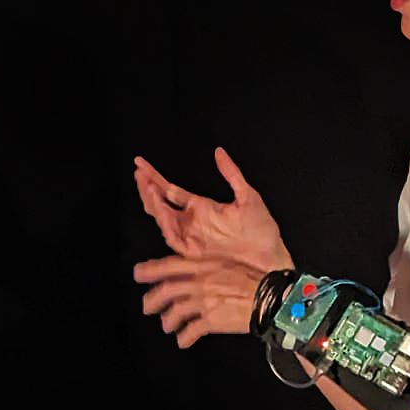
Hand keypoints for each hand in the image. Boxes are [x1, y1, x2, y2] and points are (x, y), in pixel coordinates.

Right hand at [133, 148, 291, 272]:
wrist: (270, 258)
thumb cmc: (262, 232)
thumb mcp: (248, 196)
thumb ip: (232, 173)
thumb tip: (219, 151)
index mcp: (201, 207)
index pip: (171, 190)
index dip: (155, 177)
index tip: (140, 163)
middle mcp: (191, 222)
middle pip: (160, 203)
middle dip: (147, 187)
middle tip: (139, 171)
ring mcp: (190, 236)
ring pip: (162, 218)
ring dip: (153, 202)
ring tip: (148, 186)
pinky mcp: (192, 251)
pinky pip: (172, 236)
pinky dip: (164, 223)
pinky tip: (161, 208)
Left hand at [134, 254, 267, 347]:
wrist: (271, 298)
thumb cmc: (255, 280)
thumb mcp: (228, 264)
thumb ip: (208, 268)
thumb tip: (194, 273)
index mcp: (204, 266)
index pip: (169, 266)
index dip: (150, 270)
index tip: (138, 274)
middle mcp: (200, 283)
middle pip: (166, 290)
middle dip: (152, 300)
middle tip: (147, 307)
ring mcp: (204, 302)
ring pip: (174, 312)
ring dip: (167, 321)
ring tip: (167, 327)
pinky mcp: (211, 321)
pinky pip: (190, 331)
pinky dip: (183, 338)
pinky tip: (183, 342)